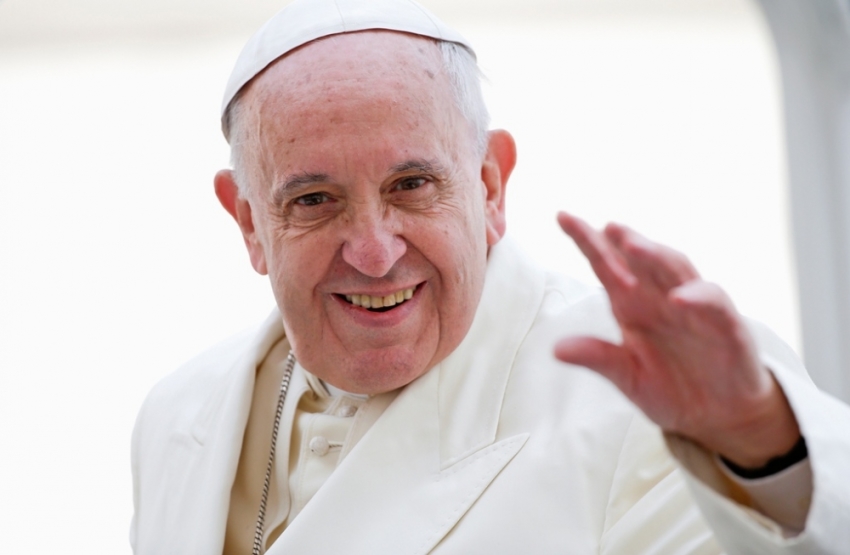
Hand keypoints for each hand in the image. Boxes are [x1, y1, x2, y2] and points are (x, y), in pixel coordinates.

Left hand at [554, 212, 799, 467]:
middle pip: (641, 259)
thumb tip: (556, 349)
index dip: (586, 240)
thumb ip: (597, 358)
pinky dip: (698, 297)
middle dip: (624, 240)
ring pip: (676, 270)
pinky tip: (677, 297)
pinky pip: (713, 304)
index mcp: (632, 305)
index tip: (563, 217)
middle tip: (606, 227)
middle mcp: (660, 298)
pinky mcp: (727, 326)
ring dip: (655, 255)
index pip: (606, 265)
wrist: (718, 418)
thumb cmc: (672, 388)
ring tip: (632, 244)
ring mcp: (694, 308)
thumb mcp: (627, 377)